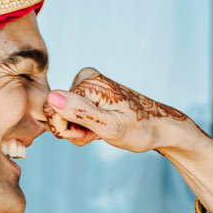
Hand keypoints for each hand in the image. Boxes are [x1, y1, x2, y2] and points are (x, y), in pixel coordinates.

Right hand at [45, 67, 194, 153]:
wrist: (160, 126)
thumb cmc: (140, 129)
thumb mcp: (110, 127)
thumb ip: (80, 112)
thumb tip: (52, 97)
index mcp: (88, 82)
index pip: (52, 111)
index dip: (68, 130)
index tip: (90, 135)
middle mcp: (85, 77)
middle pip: (56, 112)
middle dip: (74, 130)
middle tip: (99, 134)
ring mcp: (87, 84)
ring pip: (63, 115)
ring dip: (80, 130)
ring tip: (102, 132)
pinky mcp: (89, 92)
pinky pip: (72, 113)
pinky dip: (84, 126)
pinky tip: (101, 127)